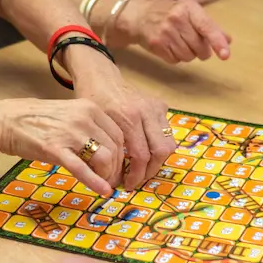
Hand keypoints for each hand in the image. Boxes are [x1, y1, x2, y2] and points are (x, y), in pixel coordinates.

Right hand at [0, 97, 126, 195]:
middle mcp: (84, 118)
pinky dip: (95, 182)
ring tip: (104, 185)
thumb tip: (106, 150)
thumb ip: (88, 128)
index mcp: (89, 108)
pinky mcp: (55, 149)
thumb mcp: (69, 115)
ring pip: (103, 158)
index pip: (118, 135)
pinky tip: (102, 191)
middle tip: (112, 181)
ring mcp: (70, 134)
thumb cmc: (35, 119)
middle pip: (114, 148)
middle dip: (116, 168)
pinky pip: (81, 169)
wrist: (6, 120)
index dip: (121, 155)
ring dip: (107, 176)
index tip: (117, 167)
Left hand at [72, 67, 175, 191]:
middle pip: (161, 151)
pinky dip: (159, 145)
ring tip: (143, 169)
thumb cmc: (93, 101)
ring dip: (157, 160)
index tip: (128, 185)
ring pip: (168, 143)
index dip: (136, 175)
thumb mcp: (96, 126)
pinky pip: (167, 131)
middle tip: (138, 179)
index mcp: (128, 117)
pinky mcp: (160, 105)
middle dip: (150, 171)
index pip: (142, 155)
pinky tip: (145, 151)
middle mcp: (146, 111)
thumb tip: (112, 178)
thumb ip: (107, 149)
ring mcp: (156, 107)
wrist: (100, 77)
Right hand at [113, 0, 231, 63]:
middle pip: (199, 47)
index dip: (217, 42)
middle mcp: (177, 19)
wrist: (138, 16)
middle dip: (201, 50)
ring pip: (188, 56)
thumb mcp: (189, 12)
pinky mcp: (157, 45)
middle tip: (193, 43)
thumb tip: (228, 40)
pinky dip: (175, 57)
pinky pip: (175, 60)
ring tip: (179, 43)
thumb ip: (209, 25)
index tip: (225, 55)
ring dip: (187, 54)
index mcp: (189, 8)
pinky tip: (169, 46)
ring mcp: (166, 32)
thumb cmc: (168, 13)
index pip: (207, 27)